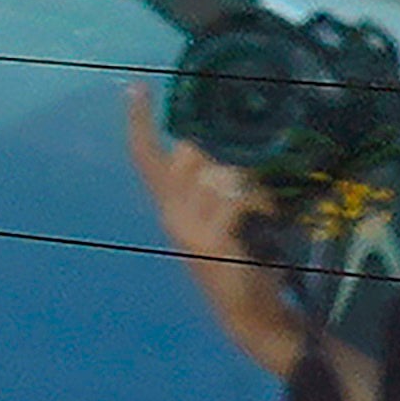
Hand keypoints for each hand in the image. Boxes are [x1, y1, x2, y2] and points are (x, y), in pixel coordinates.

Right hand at [116, 86, 262, 271]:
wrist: (247, 312)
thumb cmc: (237, 263)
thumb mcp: (215, 220)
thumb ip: (207, 187)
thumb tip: (210, 155)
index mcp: (169, 208)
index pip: (145, 157)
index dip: (139, 122)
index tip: (136, 88)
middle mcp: (170, 215)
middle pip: (189, 154)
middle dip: (220, 163)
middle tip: (241, 198)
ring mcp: (187, 228)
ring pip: (219, 174)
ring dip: (248, 189)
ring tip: (258, 219)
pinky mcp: (210, 239)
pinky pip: (236, 199)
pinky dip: (258, 207)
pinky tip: (263, 229)